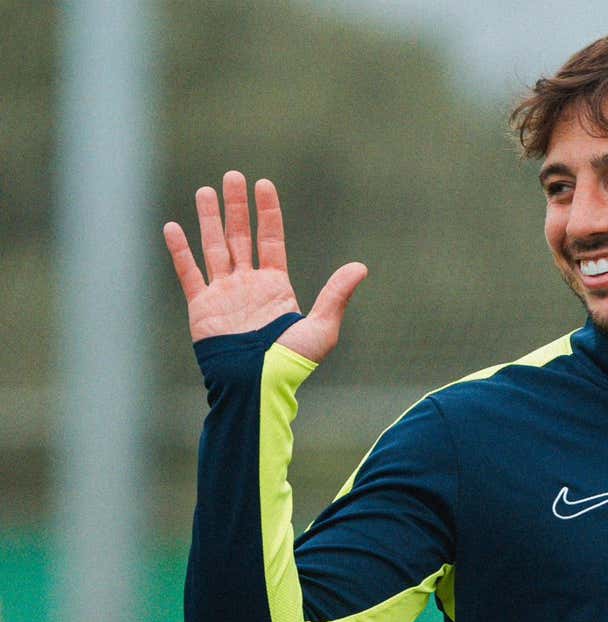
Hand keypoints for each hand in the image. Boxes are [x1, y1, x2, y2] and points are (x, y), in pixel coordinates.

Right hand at [163, 170, 366, 362]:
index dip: (267, 212)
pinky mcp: (202, 307)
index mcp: (276, 286)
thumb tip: (360, 267)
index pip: (271, 239)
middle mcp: (248, 285)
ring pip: (214, 247)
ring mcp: (224, 294)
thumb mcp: (322, 327)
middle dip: (236, 206)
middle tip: (232, 176)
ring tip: (204, 190)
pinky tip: (173, 227)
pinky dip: (180, 251)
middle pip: (239, 236)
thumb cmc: (292, 364)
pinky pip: (189, 274)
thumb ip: (336, 295)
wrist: (258, 385)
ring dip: (209, 219)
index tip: (264, 184)